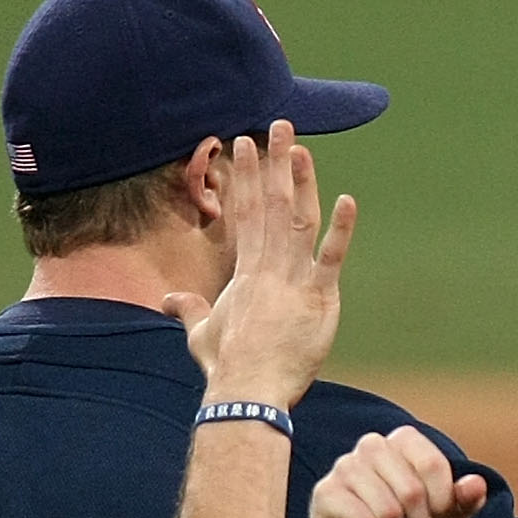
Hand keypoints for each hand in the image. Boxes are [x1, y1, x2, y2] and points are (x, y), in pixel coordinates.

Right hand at [172, 124, 355, 407]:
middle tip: (279, 126)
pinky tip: (347, 201)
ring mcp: (292, 280)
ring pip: (298, 221)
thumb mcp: (201, 332)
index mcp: (245, 272)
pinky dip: (339, 230)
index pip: (245, 214)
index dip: (245, 178)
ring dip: (301, 182)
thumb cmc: (225, 367)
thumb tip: (170, 301)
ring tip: (302, 147)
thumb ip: (190, 309)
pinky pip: (330, 259)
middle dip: (274, 164)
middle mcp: (267, 267)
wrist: (246, 391)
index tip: (245, 146)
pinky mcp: (318, 298)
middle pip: (271, 205)